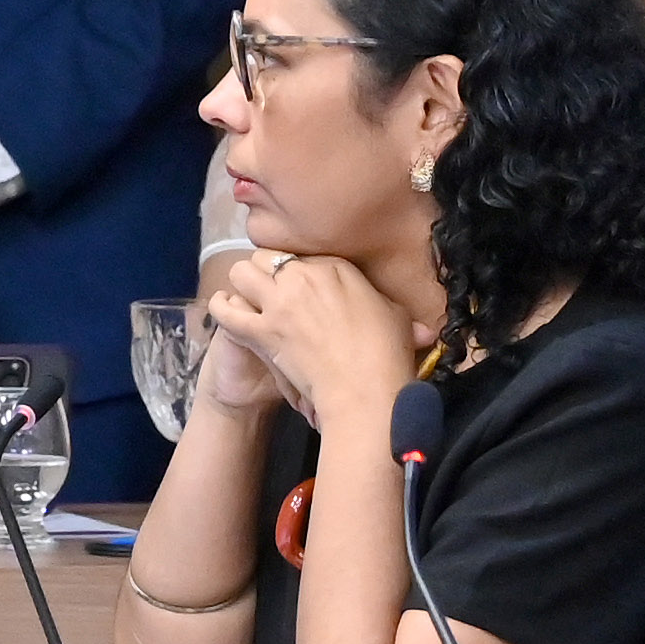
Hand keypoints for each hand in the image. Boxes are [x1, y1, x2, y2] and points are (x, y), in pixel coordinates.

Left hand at [203, 242, 417, 433]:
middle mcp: (303, 275)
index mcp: (336, 266)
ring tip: (248, 300)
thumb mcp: (397, 318)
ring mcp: (279, 301)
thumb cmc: (387, 354)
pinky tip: (225, 310)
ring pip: (241, 273)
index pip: (300, 254)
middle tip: (270, 293)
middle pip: (266, 257)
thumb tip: (422, 328)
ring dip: (243, 286)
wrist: (365, 389)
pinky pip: (225, 309)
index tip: (297, 286)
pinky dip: (222, 308)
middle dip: (265, 272)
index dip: (294, 270)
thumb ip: (389, 310)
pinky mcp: (261, 330)